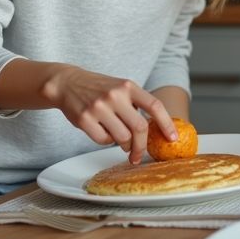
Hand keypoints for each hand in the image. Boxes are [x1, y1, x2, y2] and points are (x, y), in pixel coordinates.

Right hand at [42, 65, 174, 164]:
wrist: (67, 83)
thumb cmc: (100, 89)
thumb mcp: (121, 88)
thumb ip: (137, 105)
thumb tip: (155, 130)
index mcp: (129, 86)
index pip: (154, 106)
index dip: (166, 123)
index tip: (172, 138)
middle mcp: (115, 95)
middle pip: (139, 128)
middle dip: (142, 146)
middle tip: (140, 155)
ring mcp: (99, 107)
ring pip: (122, 137)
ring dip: (124, 144)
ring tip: (120, 140)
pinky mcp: (84, 119)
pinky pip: (102, 140)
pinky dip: (106, 141)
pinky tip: (103, 132)